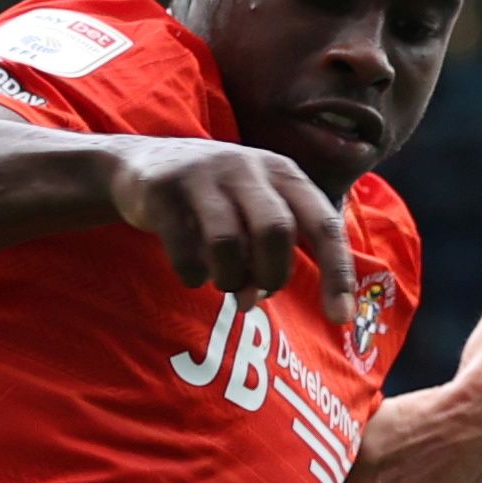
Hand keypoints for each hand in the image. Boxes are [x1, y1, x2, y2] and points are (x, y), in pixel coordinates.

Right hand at [106, 138, 354, 323]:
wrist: (141, 166)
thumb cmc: (214, 198)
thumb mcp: (256, 205)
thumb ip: (274, 247)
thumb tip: (260, 297)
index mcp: (281, 172)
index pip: (323, 222)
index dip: (336, 271)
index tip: (340, 316)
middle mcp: (246, 166)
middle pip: (275, 230)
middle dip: (271, 275)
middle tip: (258, 292)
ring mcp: (202, 175)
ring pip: (228, 243)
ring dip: (229, 279)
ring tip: (224, 283)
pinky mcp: (163, 191)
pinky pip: (186, 252)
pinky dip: (194, 276)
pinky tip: (193, 271)